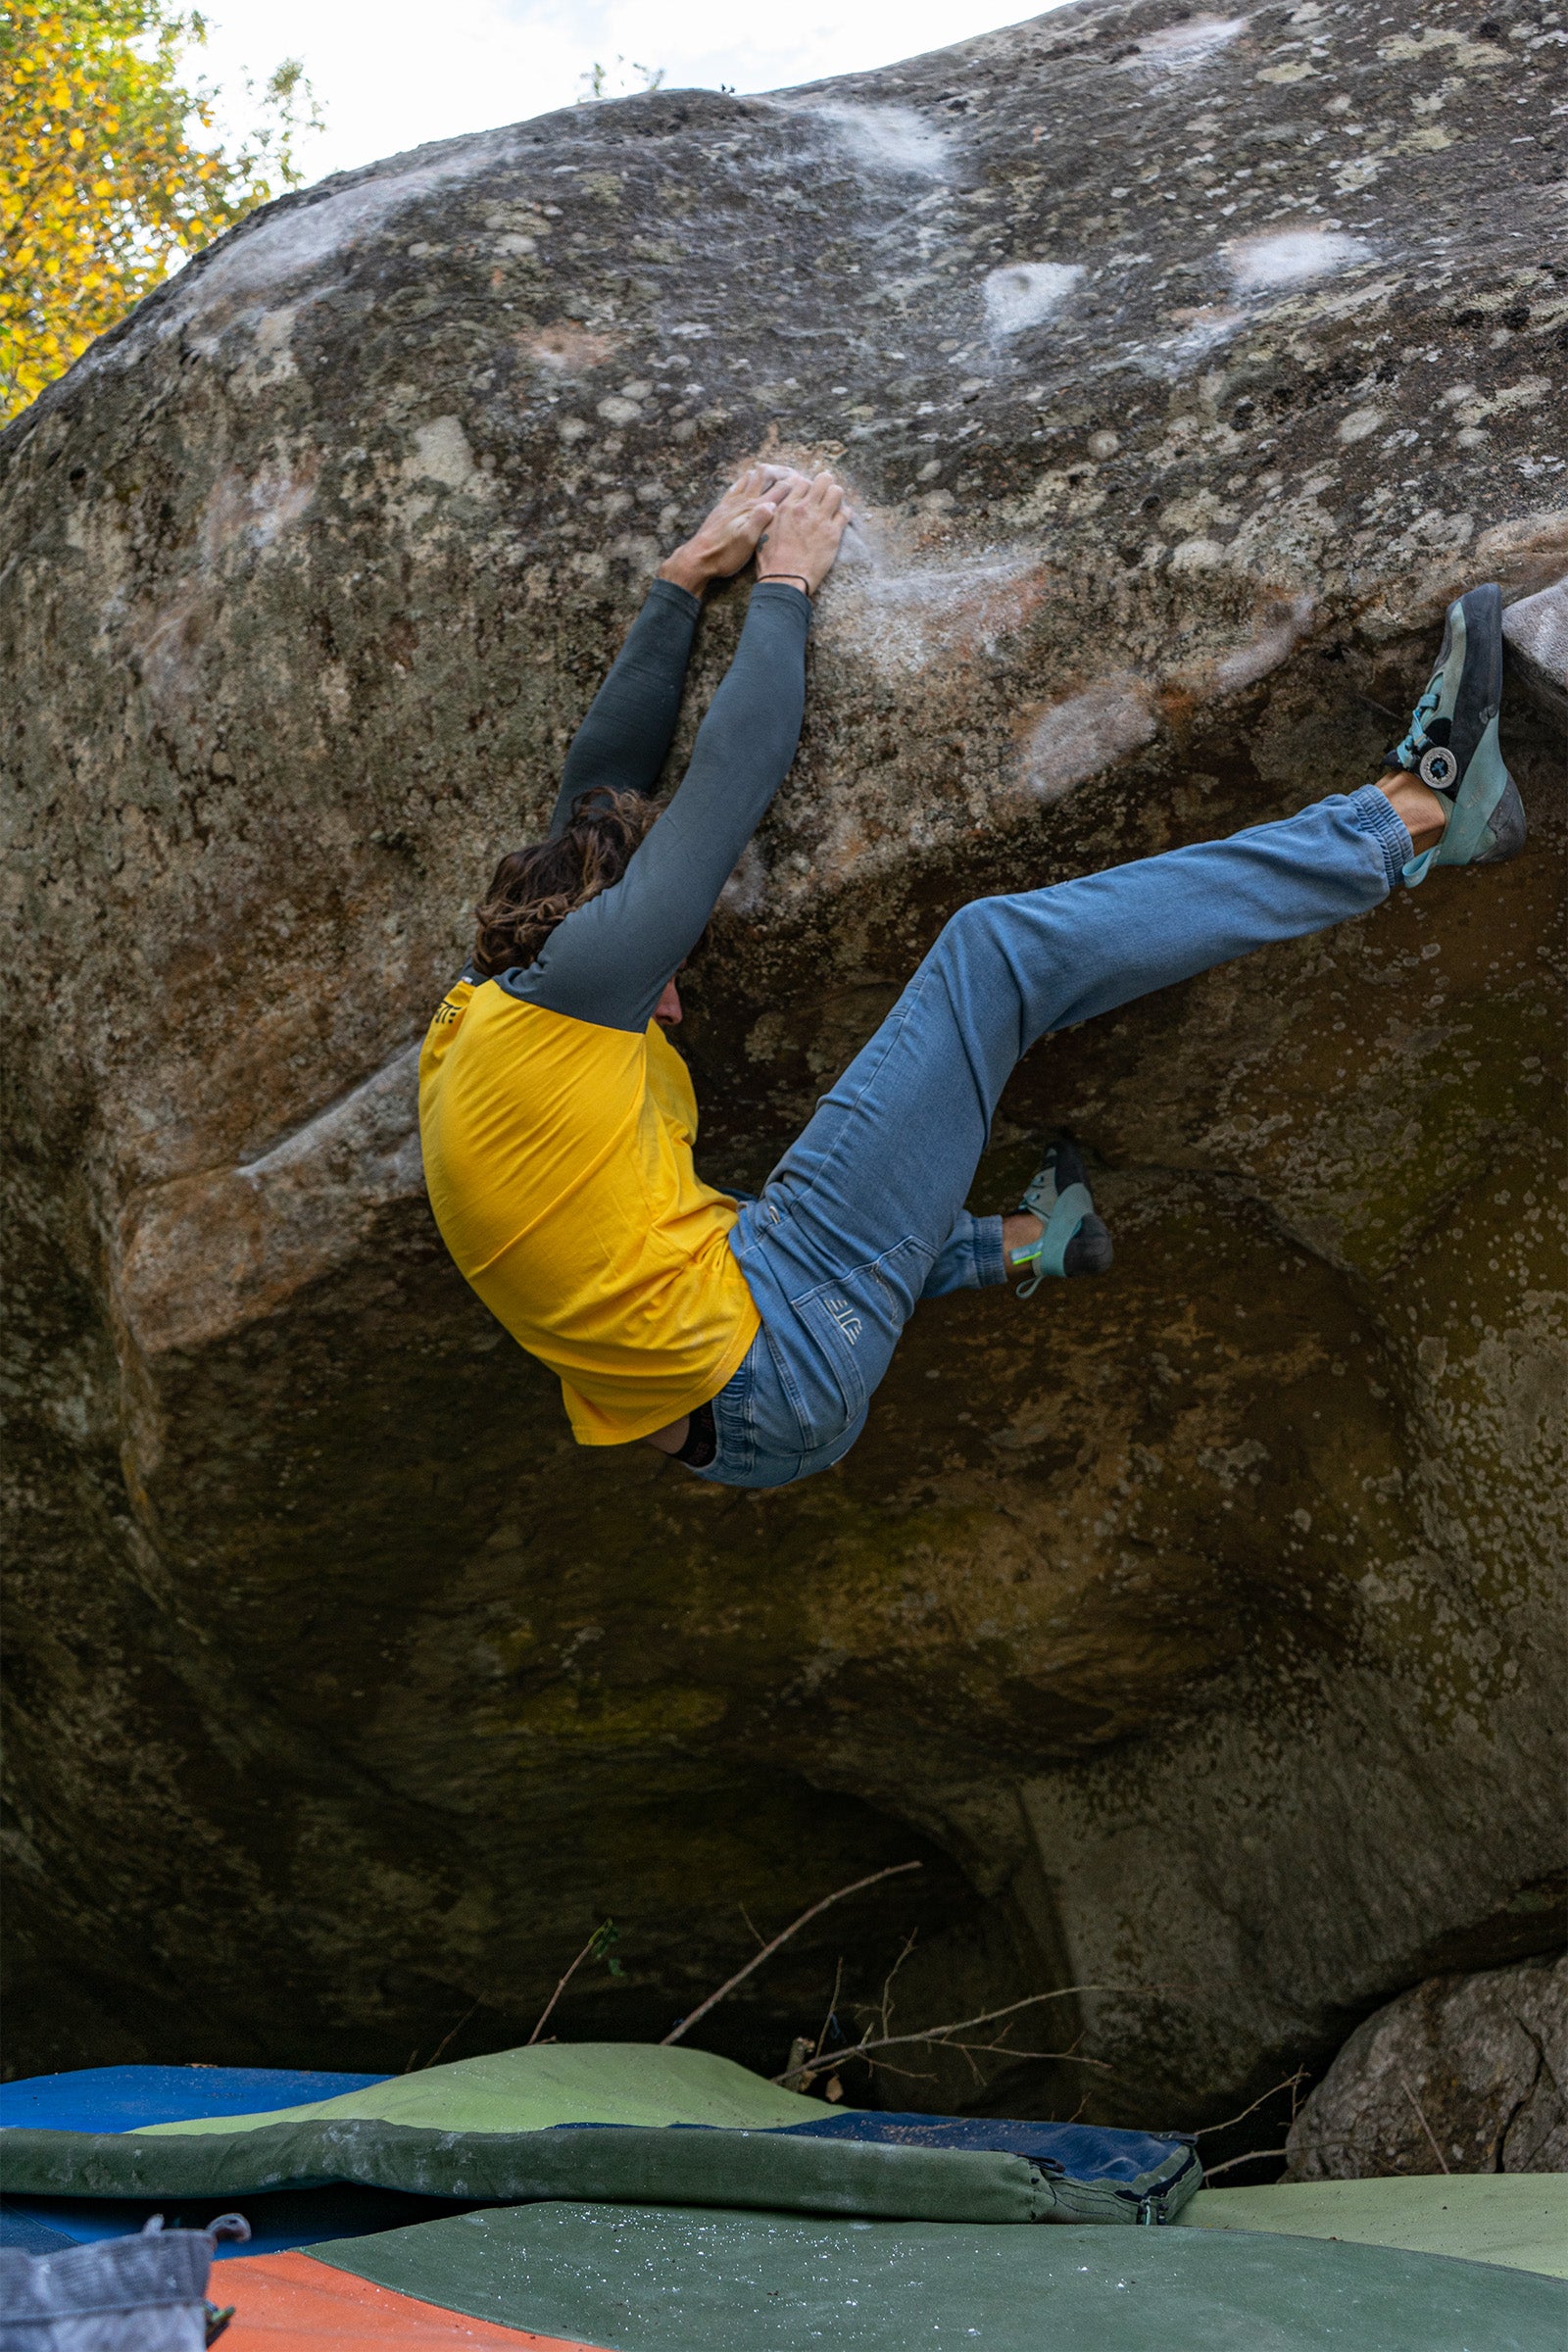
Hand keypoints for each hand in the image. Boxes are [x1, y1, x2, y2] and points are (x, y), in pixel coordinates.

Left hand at [658, 464, 807, 592]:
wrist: (699, 558)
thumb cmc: (724, 554)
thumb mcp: (747, 542)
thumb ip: (760, 521)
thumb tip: (773, 504)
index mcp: (753, 509)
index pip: (779, 489)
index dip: (795, 483)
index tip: (807, 482)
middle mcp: (744, 501)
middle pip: (765, 475)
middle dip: (781, 471)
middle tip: (793, 473)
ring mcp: (732, 501)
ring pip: (750, 476)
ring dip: (764, 472)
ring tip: (774, 474)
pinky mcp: (723, 506)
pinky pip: (737, 485)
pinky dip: (747, 479)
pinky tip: (749, 481)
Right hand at [755, 469, 850, 595]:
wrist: (784, 579)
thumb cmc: (771, 560)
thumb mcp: (763, 531)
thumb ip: (770, 514)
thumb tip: (773, 506)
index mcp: (786, 506)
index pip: (802, 482)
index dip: (807, 487)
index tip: (808, 496)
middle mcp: (804, 508)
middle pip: (823, 480)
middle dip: (825, 485)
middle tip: (824, 496)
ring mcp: (820, 520)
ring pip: (837, 492)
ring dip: (836, 497)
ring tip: (833, 506)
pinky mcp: (833, 534)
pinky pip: (846, 513)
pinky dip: (844, 514)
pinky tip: (839, 520)